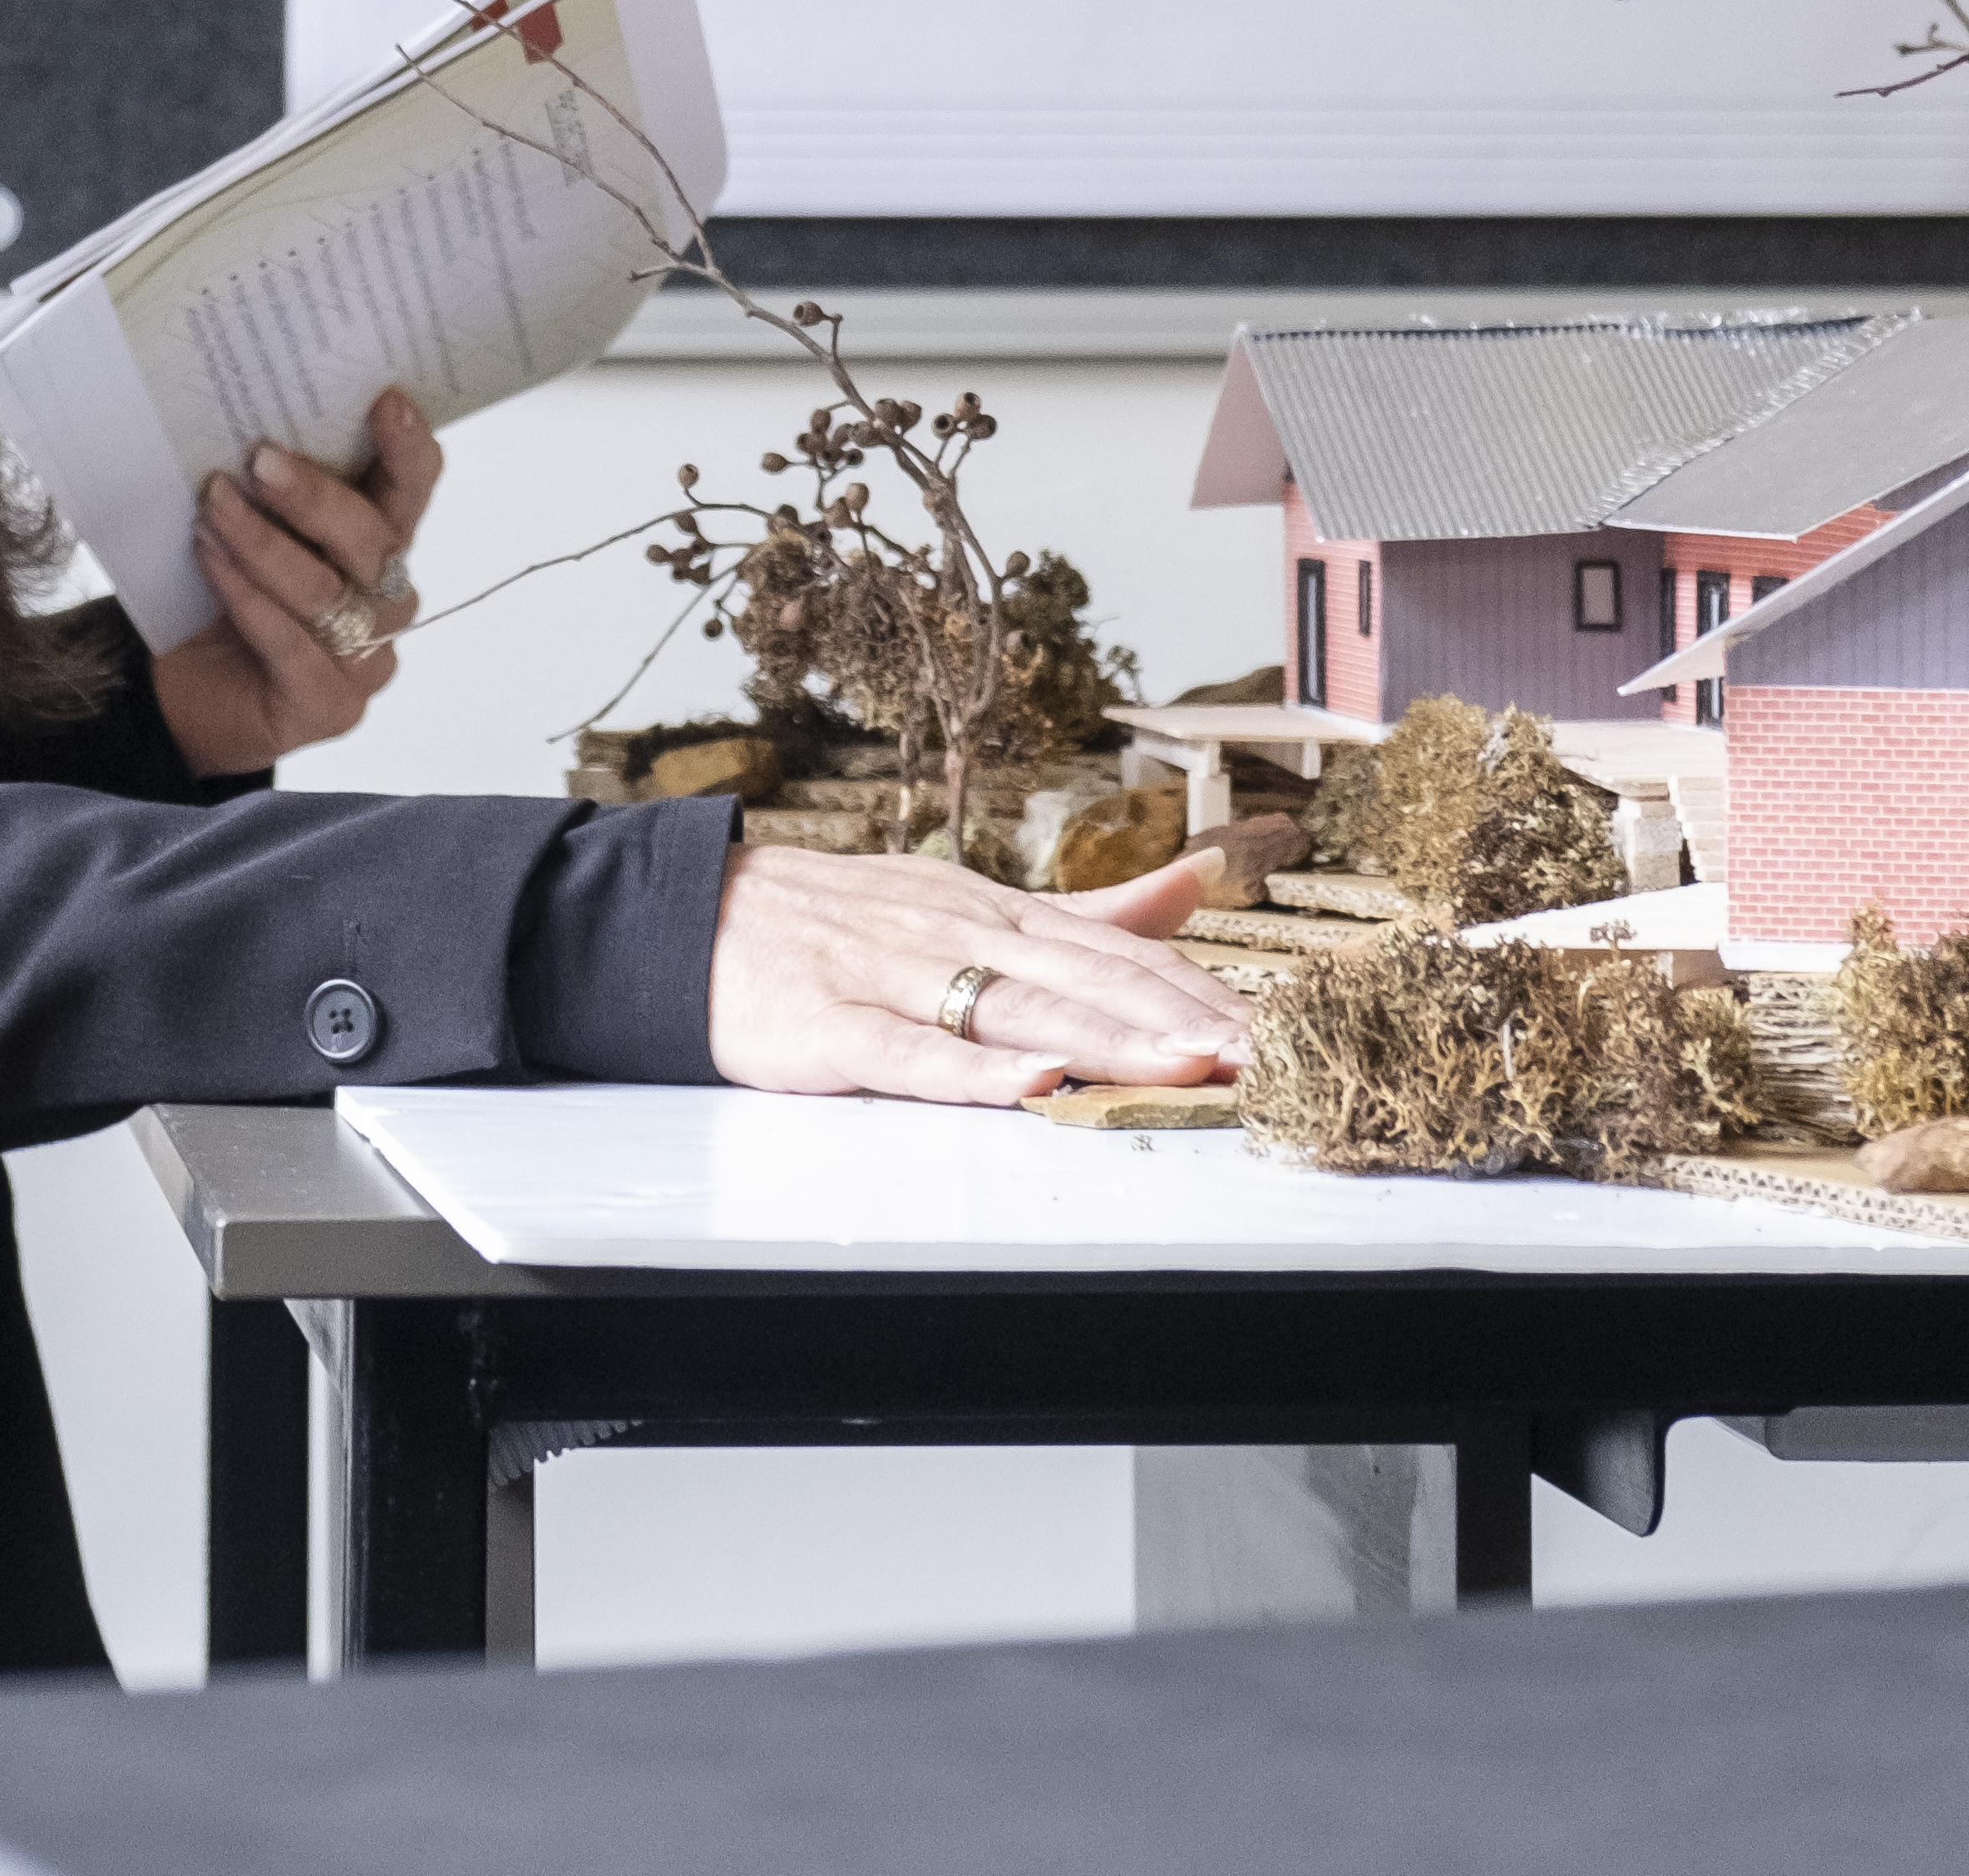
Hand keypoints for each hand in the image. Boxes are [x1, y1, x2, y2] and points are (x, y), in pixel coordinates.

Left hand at [153, 390, 442, 776]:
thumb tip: (254, 424)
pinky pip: (291, 644)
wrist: (181, 695)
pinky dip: (247, 598)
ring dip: (262, 543)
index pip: (414, 489)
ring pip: (325, 592)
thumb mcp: (255, 530)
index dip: (408, 447)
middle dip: (315, 497)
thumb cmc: (220, 597)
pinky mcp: (330, 709)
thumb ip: (273, 488)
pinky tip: (209, 560)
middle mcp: (388, 601)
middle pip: (371, 540)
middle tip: (258, 459)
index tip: (385, 399)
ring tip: (212, 506)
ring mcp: (367, 660)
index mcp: (381, 543)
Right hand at [704, 841, 1256, 1106]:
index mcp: (995, 908)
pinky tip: (1029, 1079)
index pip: (1117, 950)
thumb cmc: (835, 922)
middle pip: (1086, 978)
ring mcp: (892, 978)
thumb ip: (1084, 910)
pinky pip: (909, 1051)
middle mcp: (955, 932)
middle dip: (1181, 1019)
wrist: (689, 919)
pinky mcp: (830, 1024)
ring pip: (1015, 1008)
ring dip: (1108, 1038)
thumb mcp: (966, 902)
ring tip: (1189, 1062)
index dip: (1199, 989)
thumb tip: (1192, 888)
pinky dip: (970, 1067)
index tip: (1279, 1028)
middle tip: (1265, 1058)